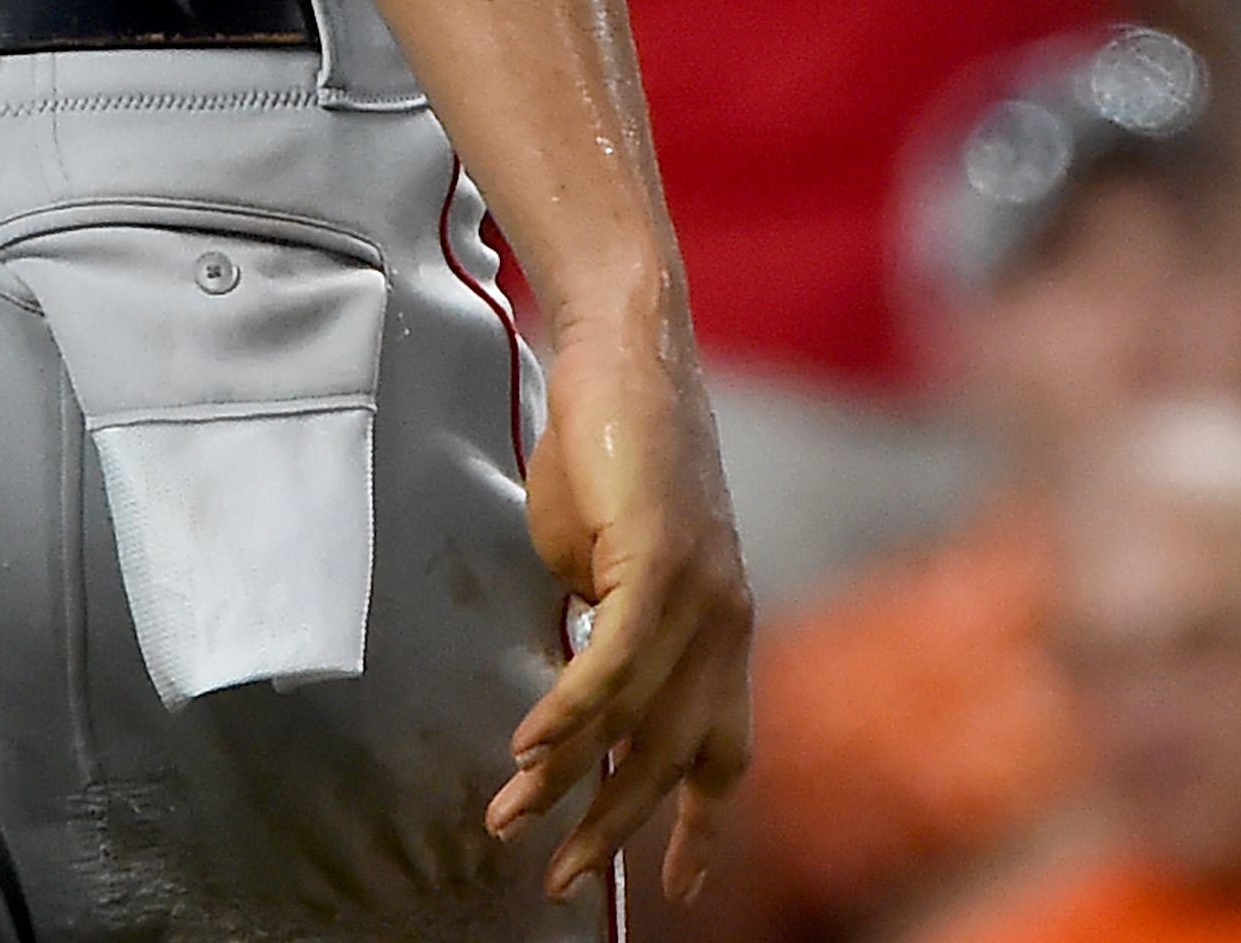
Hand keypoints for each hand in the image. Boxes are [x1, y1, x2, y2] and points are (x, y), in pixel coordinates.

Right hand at [487, 289, 753, 902]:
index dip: (698, 825)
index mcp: (724, 624)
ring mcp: (701, 586)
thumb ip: (607, 632)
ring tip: (513, 817)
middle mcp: (727, 616)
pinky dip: (572, 708)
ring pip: (636, 716)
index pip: (723, 749)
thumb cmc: (608, 451)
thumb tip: (573, 695)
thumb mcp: (610, 562)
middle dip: (614, 826)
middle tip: (561, 878)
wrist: (624, 351)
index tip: (673, 889)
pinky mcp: (661, 554)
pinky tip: (530, 743)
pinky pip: (616, 658)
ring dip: (568, 777)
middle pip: (674, 754)